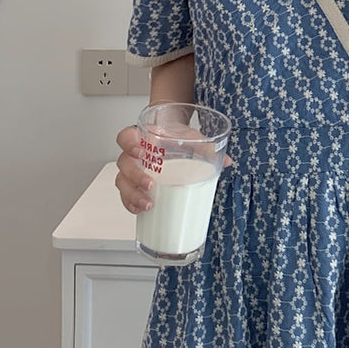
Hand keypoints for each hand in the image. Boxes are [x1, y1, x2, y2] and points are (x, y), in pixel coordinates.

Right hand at [114, 124, 233, 215]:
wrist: (175, 139)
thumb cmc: (177, 137)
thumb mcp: (191, 138)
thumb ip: (206, 147)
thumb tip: (226, 161)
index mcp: (144, 137)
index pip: (125, 137)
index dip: (128, 144)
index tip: (140, 152)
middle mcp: (134, 154)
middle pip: (123, 164)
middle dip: (135, 176)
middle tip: (150, 184)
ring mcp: (133, 171)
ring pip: (122, 182)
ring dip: (133, 195)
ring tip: (149, 204)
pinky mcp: (136, 186)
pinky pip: (126, 196)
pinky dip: (132, 204)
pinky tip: (142, 210)